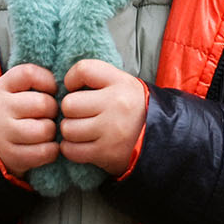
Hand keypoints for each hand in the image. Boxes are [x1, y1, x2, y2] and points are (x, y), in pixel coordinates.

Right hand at [0, 65, 61, 177]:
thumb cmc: (11, 112)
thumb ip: (33, 83)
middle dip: (53, 110)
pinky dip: (52, 150)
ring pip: (45, 129)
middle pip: (43, 103)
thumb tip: (67, 86)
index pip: (29, 74)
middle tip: (50, 115)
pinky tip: (47, 146)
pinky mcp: (11, 155)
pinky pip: (43, 152)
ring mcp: (2, 133)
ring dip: (52, 131)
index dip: (48, 81)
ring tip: (47, 131)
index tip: (51, 90)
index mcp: (0, 88)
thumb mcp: (12, 91)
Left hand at [57, 59, 148, 174]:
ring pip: (67, 129)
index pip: (83, 70)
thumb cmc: (133, 109)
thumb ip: (97, 80)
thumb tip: (63, 86)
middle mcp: (116, 104)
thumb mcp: (123, 85)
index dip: (71, 79)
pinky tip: (81, 144)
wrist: (160, 139)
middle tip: (80, 114)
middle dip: (70, 111)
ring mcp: (112, 130)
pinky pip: (71, 150)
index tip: (74, 88)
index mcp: (120, 83)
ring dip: (70, 131)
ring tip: (82, 130)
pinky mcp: (106, 153)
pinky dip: (71, 149)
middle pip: (69, 104)